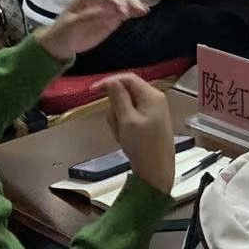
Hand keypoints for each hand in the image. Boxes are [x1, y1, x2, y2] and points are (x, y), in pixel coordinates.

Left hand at [36, 0, 147, 61]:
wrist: (61, 44)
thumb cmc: (63, 32)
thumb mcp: (71, 25)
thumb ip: (88, 17)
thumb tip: (107, 12)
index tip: (120, 9)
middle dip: (127, 1)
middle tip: (134, 10)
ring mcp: (107, 8)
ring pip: (124, 2)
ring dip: (134, 4)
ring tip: (143, 10)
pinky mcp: (112, 18)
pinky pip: (126, 12)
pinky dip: (134, 11)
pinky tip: (143, 12)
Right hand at [99, 73, 175, 193]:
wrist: (156, 170)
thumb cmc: (143, 145)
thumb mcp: (127, 120)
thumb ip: (119, 98)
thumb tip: (111, 81)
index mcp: (152, 95)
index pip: (128, 78)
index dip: (109, 82)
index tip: (92, 92)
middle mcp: (154, 99)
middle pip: (125, 94)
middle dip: (115, 109)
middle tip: (117, 125)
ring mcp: (152, 111)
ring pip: (124, 108)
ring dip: (118, 120)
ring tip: (123, 136)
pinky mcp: (148, 122)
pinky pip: (129, 119)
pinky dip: (123, 127)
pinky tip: (126, 140)